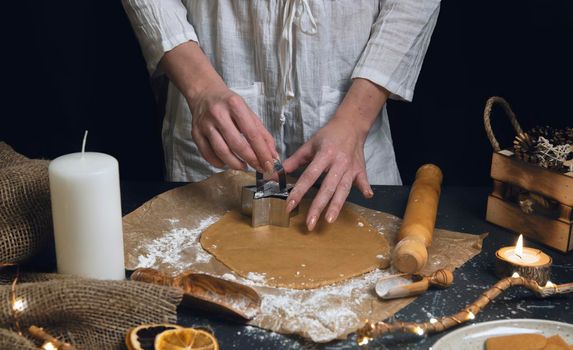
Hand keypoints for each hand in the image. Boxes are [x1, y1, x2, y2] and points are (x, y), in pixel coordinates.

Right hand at [188, 84, 277, 171]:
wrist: (204, 93)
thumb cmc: (229, 104)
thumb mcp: (248, 112)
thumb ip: (262, 133)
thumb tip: (272, 155)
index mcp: (235, 105)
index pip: (252, 133)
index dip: (262, 152)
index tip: (269, 164)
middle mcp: (218, 114)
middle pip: (237, 144)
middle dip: (251, 160)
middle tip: (259, 168)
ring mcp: (205, 124)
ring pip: (221, 151)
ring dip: (235, 164)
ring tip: (243, 166)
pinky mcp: (195, 133)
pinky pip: (207, 154)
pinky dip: (219, 162)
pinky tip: (227, 162)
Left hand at [282, 78, 388, 229]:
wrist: (351, 125)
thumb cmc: (328, 135)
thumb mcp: (310, 144)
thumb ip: (294, 160)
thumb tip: (277, 172)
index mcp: (324, 155)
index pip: (309, 176)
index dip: (298, 192)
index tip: (289, 206)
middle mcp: (338, 163)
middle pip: (327, 188)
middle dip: (318, 207)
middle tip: (310, 223)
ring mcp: (351, 168)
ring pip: (343, 189)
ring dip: (337, 205)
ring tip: (329, 220)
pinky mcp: (360, 170)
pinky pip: (363, 180)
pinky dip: (365, 188)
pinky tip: (368, 197)